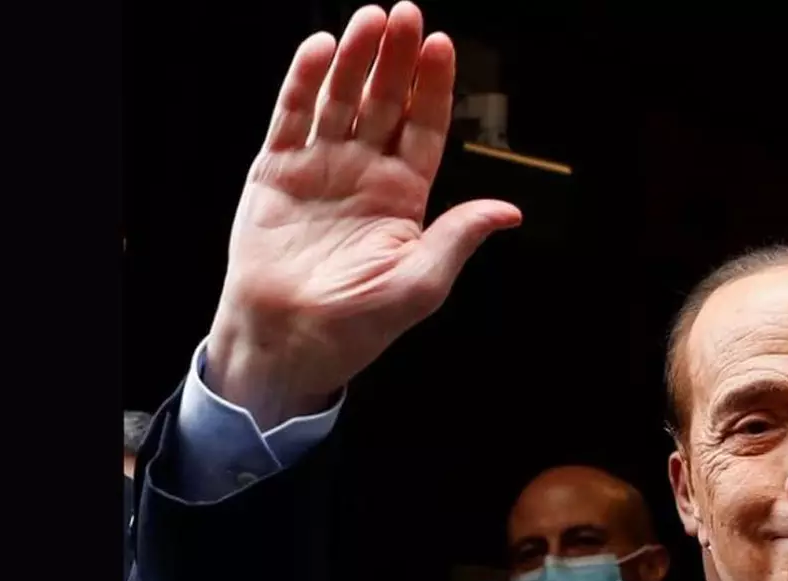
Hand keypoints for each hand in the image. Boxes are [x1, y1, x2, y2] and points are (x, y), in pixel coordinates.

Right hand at [206, 2, 521, 427]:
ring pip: (341, 100)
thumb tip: (510, 212)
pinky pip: (292, 118)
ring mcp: (321, 168)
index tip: (441, 47)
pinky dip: (304, 83)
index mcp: (404, 196)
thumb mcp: (421, 283)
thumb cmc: (359, 323)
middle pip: (386, 103)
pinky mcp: (277, 172)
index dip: (433, 88)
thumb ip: (459, 237)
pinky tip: (319, 49)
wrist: (289, 341)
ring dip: (354, 59)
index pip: (425, 129)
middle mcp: (365, 174)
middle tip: (405, 15)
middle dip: (396, 59)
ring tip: (367, 20)